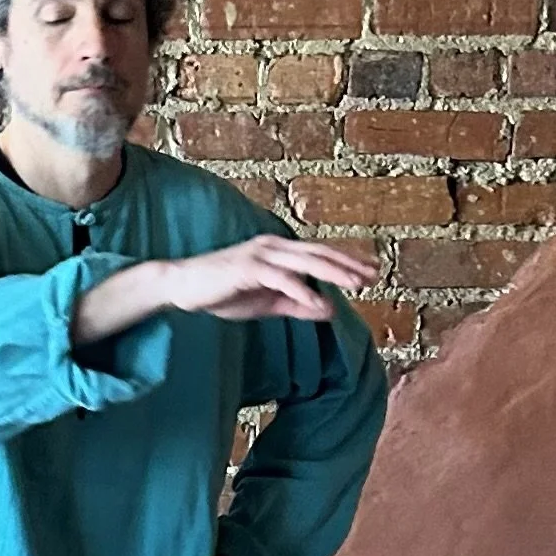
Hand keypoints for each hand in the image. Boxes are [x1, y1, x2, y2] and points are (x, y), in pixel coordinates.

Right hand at [72, 237, 377, 347]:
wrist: (181, 287)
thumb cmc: (221, 292)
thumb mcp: (265, 302)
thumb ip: (295, 303)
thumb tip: (328, 309)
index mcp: (277, 252)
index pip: (318, 254)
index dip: (346, 262)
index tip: (370, 272)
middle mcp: (272, 247)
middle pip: (319, 254)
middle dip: (348, 265)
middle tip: (374, 274)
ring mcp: (260, 255)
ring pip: (306, 262)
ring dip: (334, 273)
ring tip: (358, 285)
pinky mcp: (248, 268)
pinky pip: (282, 279)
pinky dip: (303, 291)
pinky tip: (320, 303)